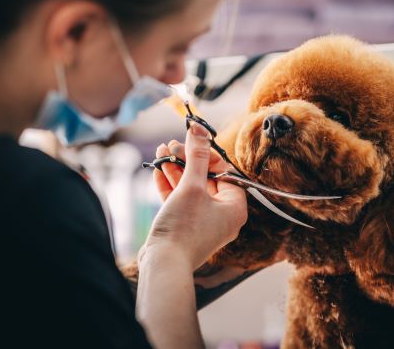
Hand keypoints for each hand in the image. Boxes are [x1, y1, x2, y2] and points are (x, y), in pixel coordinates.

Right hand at [140, 122, 247, 270]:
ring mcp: (203, 222)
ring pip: (191, 189)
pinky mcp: (185, 227)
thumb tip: (198, 129)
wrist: (163, 264)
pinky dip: (170, 185)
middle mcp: (223, 216)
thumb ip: (196, 156)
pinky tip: (158, 169)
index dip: (208, 155)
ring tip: (161, 152)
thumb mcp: (192, 186)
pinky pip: (181, 201)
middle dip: (187, 160)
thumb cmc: (184, 228)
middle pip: (206, 179)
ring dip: (176, 169)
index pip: (226, 172)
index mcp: (235, 207)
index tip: (192, 141)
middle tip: (172, 144)